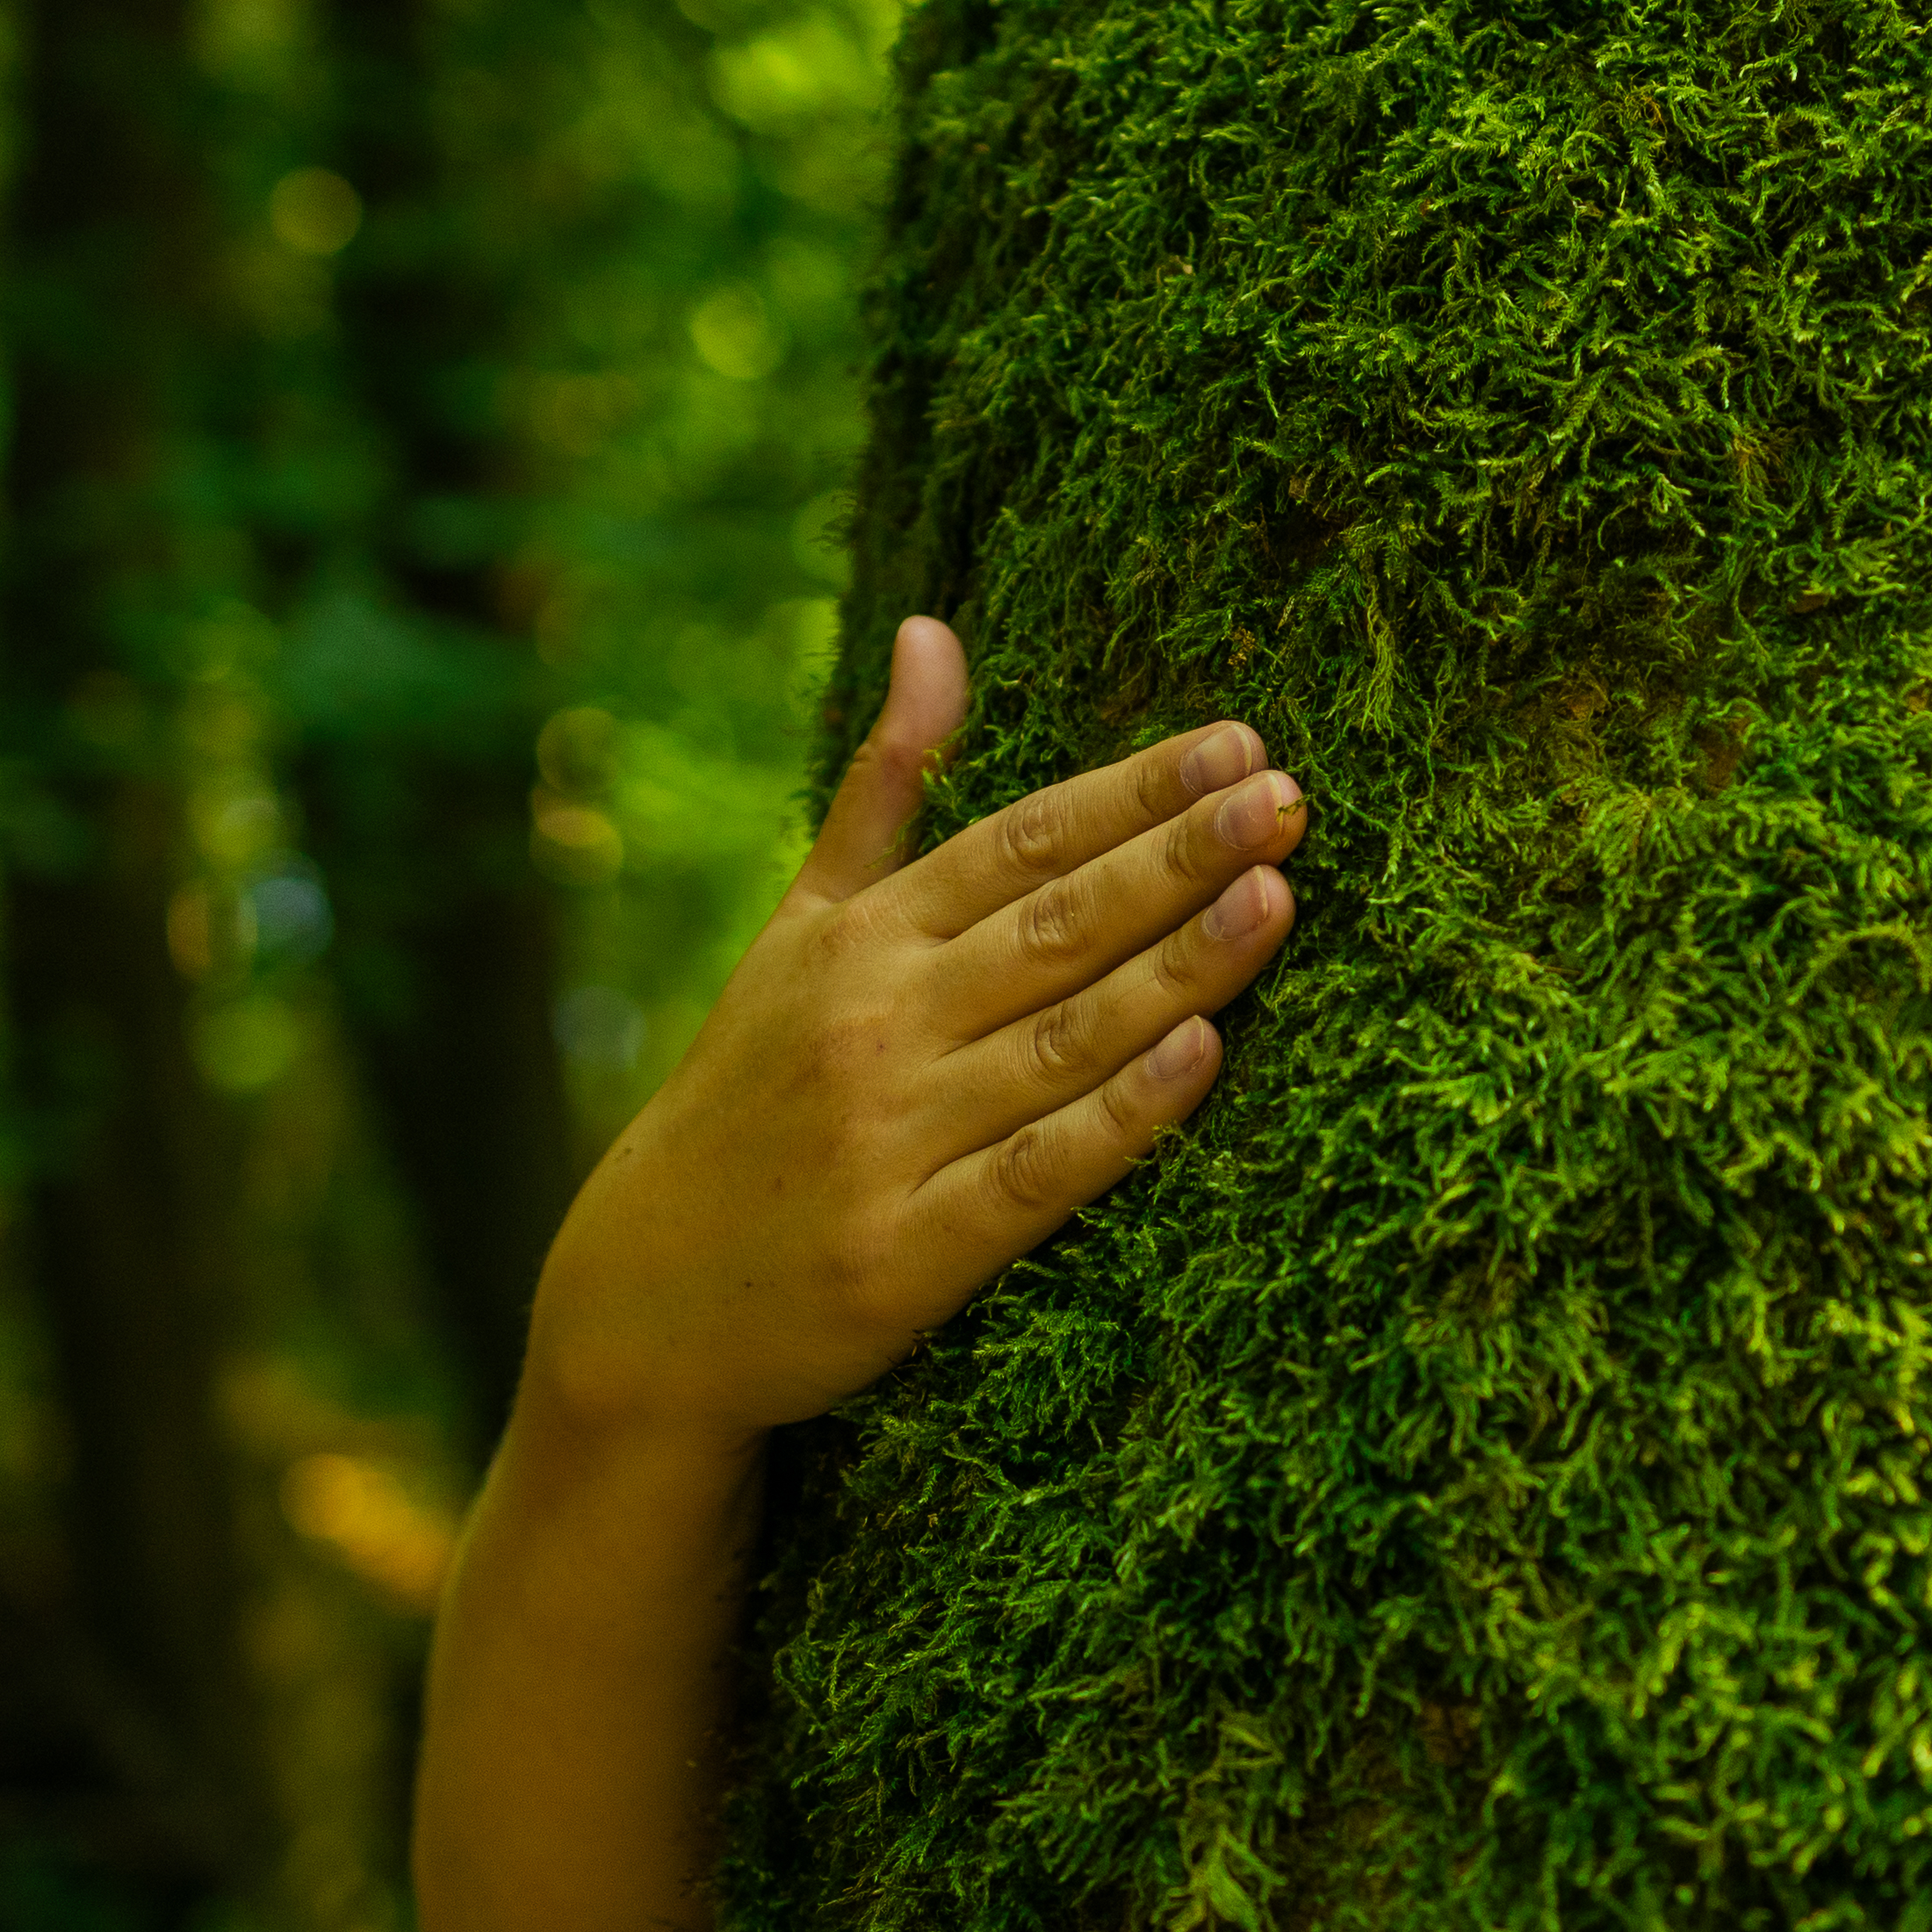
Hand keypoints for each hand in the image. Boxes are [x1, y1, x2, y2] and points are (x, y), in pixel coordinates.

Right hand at [525, 618, 1304, 1440]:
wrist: (645, 1301)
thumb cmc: (746, 1095)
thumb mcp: (800, 928)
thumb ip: (883, 789)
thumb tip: (934, 630)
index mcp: (859, 939)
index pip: (1018, 842)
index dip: (1132, 792)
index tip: (1237, 743)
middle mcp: (875, 1022)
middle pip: (1054, 923)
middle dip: (1177, 856)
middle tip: (1286, 797)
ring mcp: (892, 1138)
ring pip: (1063, 1036)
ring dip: (1176, 966)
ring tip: (1278, 898)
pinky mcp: (910, 1253)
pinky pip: (1037, 1172)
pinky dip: (1120, 1116)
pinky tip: (1204, 1057)